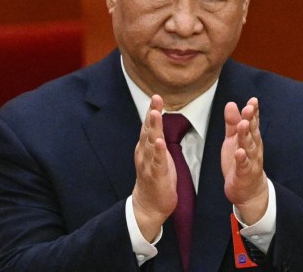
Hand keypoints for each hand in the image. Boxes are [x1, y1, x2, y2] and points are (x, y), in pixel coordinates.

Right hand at [131, 94, 176, 240]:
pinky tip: (159, 142)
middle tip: (155, 97)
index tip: (156, 96)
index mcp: (145, 147)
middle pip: (147, 129)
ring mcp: (148, 164)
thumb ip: (156, 139)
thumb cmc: (155, 178)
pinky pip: (157, 162)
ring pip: (150, 143)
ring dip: (153, 128)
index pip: (148, 126)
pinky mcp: (155, 176)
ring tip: (155, 113)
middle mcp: (143, 153)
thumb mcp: (156, 155)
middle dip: (152, 113)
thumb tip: (159, 123)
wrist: (148, 206)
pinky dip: (158, 151)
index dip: (152, 110)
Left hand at [221, 97, 268, 224]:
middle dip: (251, 120)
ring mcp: (251, 162)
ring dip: (246, 136)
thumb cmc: (241, 162)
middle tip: (249, 108)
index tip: (253, 100)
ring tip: (243, 125)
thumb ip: (232, 123)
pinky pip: (244, 166)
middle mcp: (254, 149)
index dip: (253, 112)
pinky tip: (239, 152)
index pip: (253, 123)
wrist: (249, 192)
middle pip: (253, 133)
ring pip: (249, 148)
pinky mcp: (244, 175)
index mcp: (251, 139)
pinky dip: (242, 159)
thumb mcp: (234, 140)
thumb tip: (231, 104)